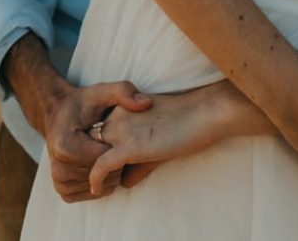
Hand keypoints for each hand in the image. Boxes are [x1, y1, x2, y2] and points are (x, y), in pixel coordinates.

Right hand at [41, 80, 154, 203]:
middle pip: (105, 176)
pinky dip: (100, 182)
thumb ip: (124, 92)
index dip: (119, 148)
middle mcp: (59, 167)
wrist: (58, 114)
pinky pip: (91, 194)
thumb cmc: (83, 104)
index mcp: (67, 146)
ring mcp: (59, 180)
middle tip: (110, 143)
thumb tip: (146, 103)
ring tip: (102, 150)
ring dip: (108, 173)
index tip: (116, 134)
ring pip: (101, 188)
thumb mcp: (102, 92)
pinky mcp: (62, 189)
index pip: (107, 159)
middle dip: (115, 161)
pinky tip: (97, 163)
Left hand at [83, 85, 242, 195]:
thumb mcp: (155, 137)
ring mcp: (121, 130)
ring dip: (98, 172)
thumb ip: (138, 159)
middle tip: (104, 179)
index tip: (109, 166)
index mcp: (122, 107)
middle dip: (95, 161)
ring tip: (102, 187)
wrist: (204, 112)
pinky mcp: (130, 146)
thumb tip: (126, 182)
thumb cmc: (188, 121)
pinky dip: (97, 180)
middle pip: (93, 144)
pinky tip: (97, 190)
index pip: (98, 132)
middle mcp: (116, 116)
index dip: (101, 150)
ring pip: (94, 155)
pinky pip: (101, 167)